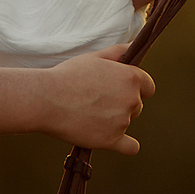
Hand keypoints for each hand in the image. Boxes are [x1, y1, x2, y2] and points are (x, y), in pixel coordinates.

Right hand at [41, 47, 156, 154]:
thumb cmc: (69, 75)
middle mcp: (132, 100)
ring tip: (90, 114)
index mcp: (131, 78)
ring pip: (127, 122)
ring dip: (115, 120)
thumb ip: (119, 51)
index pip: (148, 87)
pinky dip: (127, 145)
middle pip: (137, 105)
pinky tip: (123, 143)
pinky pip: (130, 147)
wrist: (47, 100)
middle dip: (123, 103)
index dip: (135, 87)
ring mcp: (122, 121)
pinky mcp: (111, 140)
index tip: (120, 89)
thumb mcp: (96, 56)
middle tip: (98, 101)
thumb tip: (134, 46)